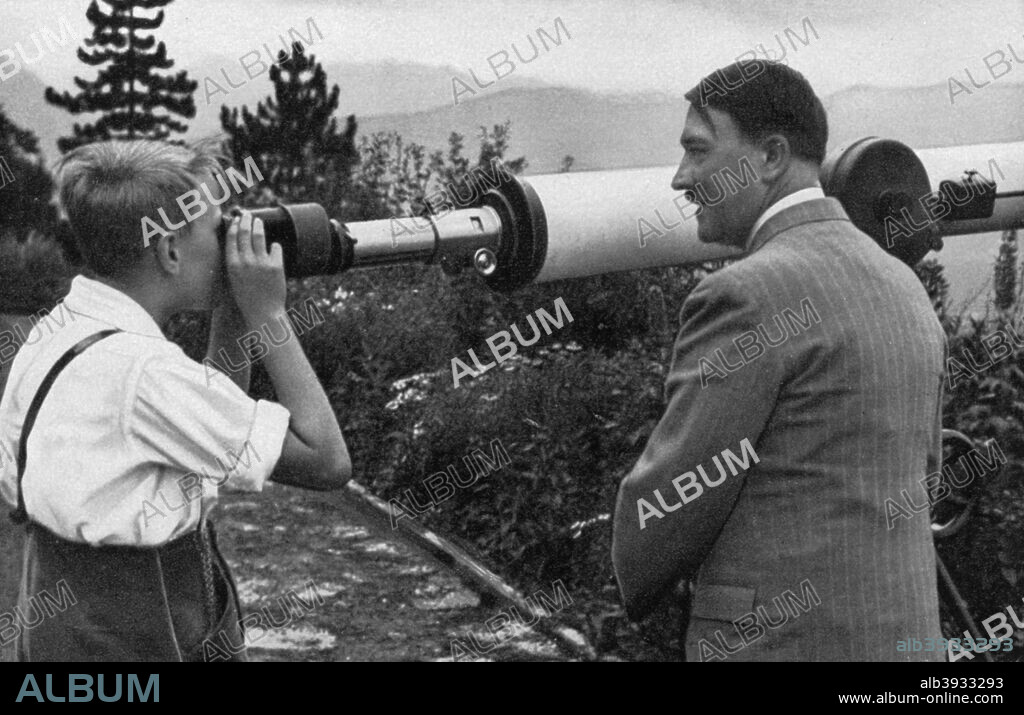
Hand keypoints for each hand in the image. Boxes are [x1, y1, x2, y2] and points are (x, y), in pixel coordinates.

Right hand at [224, 210, 286, 325]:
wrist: (264, 312)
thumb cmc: (247, 298)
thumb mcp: (234, 279)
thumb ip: (235, 262)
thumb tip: (237, 243)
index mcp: (232, 264)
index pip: (231, 237)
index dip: (234, 226)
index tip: (236, 219)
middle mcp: (245, 261)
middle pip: (245, 232)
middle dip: (246, 220)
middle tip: (248, 215)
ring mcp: (261, 262)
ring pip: (260, 236)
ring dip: (258, 226)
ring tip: (258, 222)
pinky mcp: (276, 265)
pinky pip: (276, 248)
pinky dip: (274, 246)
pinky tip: (274, 246)